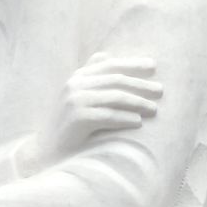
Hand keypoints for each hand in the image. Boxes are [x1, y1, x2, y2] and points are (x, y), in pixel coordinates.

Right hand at [22, 52, 161, 171]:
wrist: (46, 151)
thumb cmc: (67, 125)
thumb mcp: (76, 96)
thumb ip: (90, 77)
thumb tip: (106, 55)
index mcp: (76, 77)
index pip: (109, 65)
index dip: (132, 64)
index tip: (153, 66)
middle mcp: (74, 85)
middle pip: (116, 80)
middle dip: (141, 85)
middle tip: (160, 91)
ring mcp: (74, 101)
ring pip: (115, 97)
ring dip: (138, 102)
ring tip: (154, 109)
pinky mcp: (77, 118)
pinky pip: (108, 116)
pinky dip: (125, 119)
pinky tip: (138, 123)